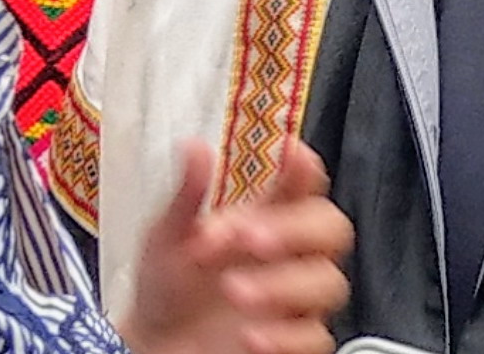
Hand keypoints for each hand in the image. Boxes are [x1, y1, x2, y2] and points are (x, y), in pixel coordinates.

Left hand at [120, 139, 354, 353]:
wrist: (153, 346)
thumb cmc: (167, 288)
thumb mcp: (166, 237)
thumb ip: (186, 195)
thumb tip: (194, 148)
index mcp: (266, 217)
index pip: (303, 183)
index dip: (305, 167)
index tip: (290, 154)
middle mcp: (289, 255)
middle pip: (331, 228)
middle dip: (296, 229)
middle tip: (250, 238)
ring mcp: (295, 301)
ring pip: (328, 283)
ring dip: (284, 284)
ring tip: (233, 290)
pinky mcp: (293, 342)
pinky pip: (315, 338)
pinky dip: (285, 336)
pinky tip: (249, 334)